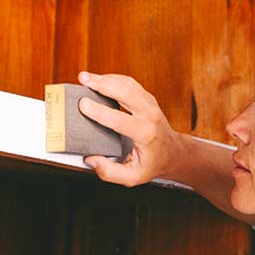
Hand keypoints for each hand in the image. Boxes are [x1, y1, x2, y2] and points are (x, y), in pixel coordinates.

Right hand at [75, 71, 183, 186]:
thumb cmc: (151, 163)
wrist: (172, 153)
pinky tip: (100, 80)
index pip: (120, 120)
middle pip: (126, 92)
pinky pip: (129, 83)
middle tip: (82, 79)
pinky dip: (113, 79)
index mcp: (145, 134)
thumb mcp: (132, 176)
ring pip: (127, 84)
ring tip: (86, 77)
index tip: (83, 104)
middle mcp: (149, 115)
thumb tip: (92, 159)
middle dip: (102, 84)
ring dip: (106, 78)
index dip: (100, 111)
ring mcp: (149, 104)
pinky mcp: (146, 98)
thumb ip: (110, 172)